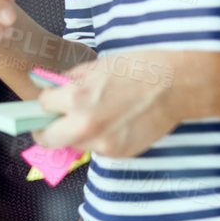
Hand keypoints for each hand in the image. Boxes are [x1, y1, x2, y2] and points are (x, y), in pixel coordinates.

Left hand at [32, 53, 188, 157]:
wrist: (176, 85)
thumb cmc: (139, 69)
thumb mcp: (97, 66)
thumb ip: (72, 80)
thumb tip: (56, 87)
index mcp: (76, 99)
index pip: (43, 106)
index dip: (47, 100)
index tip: (50, 100)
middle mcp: (86, 126)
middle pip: (48, 138)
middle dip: (46, 129)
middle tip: (51, 121)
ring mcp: (103, 144)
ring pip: (74, 144)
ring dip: (75, 134)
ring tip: (93, 117)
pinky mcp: (120, 153)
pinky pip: (97, 148)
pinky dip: (98, 138)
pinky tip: (113, 122)